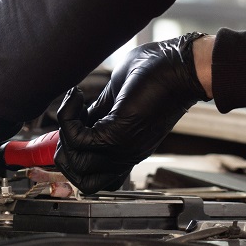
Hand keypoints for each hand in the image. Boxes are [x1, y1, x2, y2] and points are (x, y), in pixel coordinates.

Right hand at [55, 33, 209, 193]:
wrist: (182, 66)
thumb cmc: (158, 72)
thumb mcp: (118, 95)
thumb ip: (98, 111)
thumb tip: (77, 117)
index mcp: (126, 148)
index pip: (93, 175)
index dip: (73, 153)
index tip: (70, 122)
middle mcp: (125, 155)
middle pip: (80, 179)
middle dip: (63, 150)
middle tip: (67, 120)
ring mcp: (122, 149)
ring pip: (75, 162)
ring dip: (63, 131)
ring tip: (72, 105)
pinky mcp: (118, 135)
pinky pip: (77, 139)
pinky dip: (68, 117)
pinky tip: (76, 96)